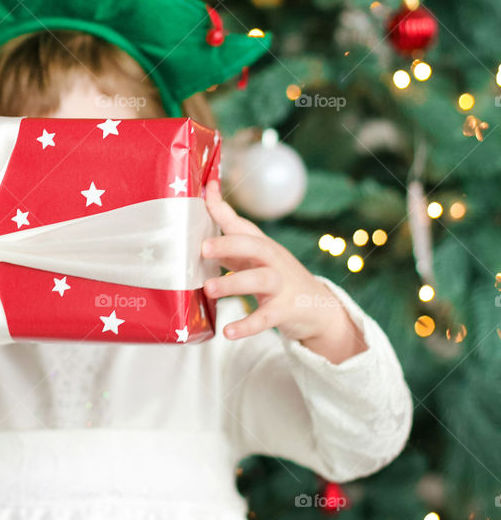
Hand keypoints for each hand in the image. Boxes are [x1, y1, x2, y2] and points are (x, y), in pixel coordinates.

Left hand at [201, 180, 366, 363]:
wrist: (318, 308)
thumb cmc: (276, 278)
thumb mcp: (256, 258)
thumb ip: (231, 242)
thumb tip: (200, 223)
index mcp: (261, 246)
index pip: (240, 223)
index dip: (221, 206)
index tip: (206, 187)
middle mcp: (272, 260)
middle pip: (254, 245)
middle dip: (229, 244)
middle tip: (203, 248)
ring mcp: (281, 285)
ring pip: (259, 279)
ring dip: (233, 283)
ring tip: (209, 289)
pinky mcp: (285, 310)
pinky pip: (265, 318)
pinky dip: (247, 326)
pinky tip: (228, 333)